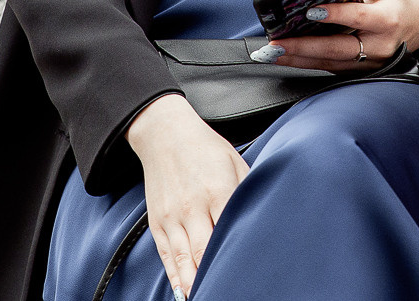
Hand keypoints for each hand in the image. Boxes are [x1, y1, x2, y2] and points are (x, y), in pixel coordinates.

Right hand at [127, 93, 248, 298]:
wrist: (165, 134)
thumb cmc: (206, 148)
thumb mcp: (235, 163)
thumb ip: (246, 191)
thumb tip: (260, 216)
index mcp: (217, 192)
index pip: (228, 233)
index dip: (235, 257)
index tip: (247, 275)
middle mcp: (192, 208)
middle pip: (203, 253)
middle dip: (213, 278)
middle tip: (227, 293)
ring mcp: (172, 217)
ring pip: (183, 260)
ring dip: (193, 284)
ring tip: (204, 298)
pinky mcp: (158, 222)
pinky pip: (166, 255)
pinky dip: (175, 276)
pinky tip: (184, 292)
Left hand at [258, 0, 418, 72]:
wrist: (418, 27)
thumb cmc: (399, 4)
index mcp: (386, 21)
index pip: (358, 17)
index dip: (335, 15)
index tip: (310, 12)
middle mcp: (378, 46)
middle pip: (337, 48)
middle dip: (303, 47)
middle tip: (277, 43)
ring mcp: (369, 63)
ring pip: (330, 63)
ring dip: (298, 59)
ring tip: (273, 53)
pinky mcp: (360, 71)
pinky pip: (330, 68)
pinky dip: (307, 63)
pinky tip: (287, 57)